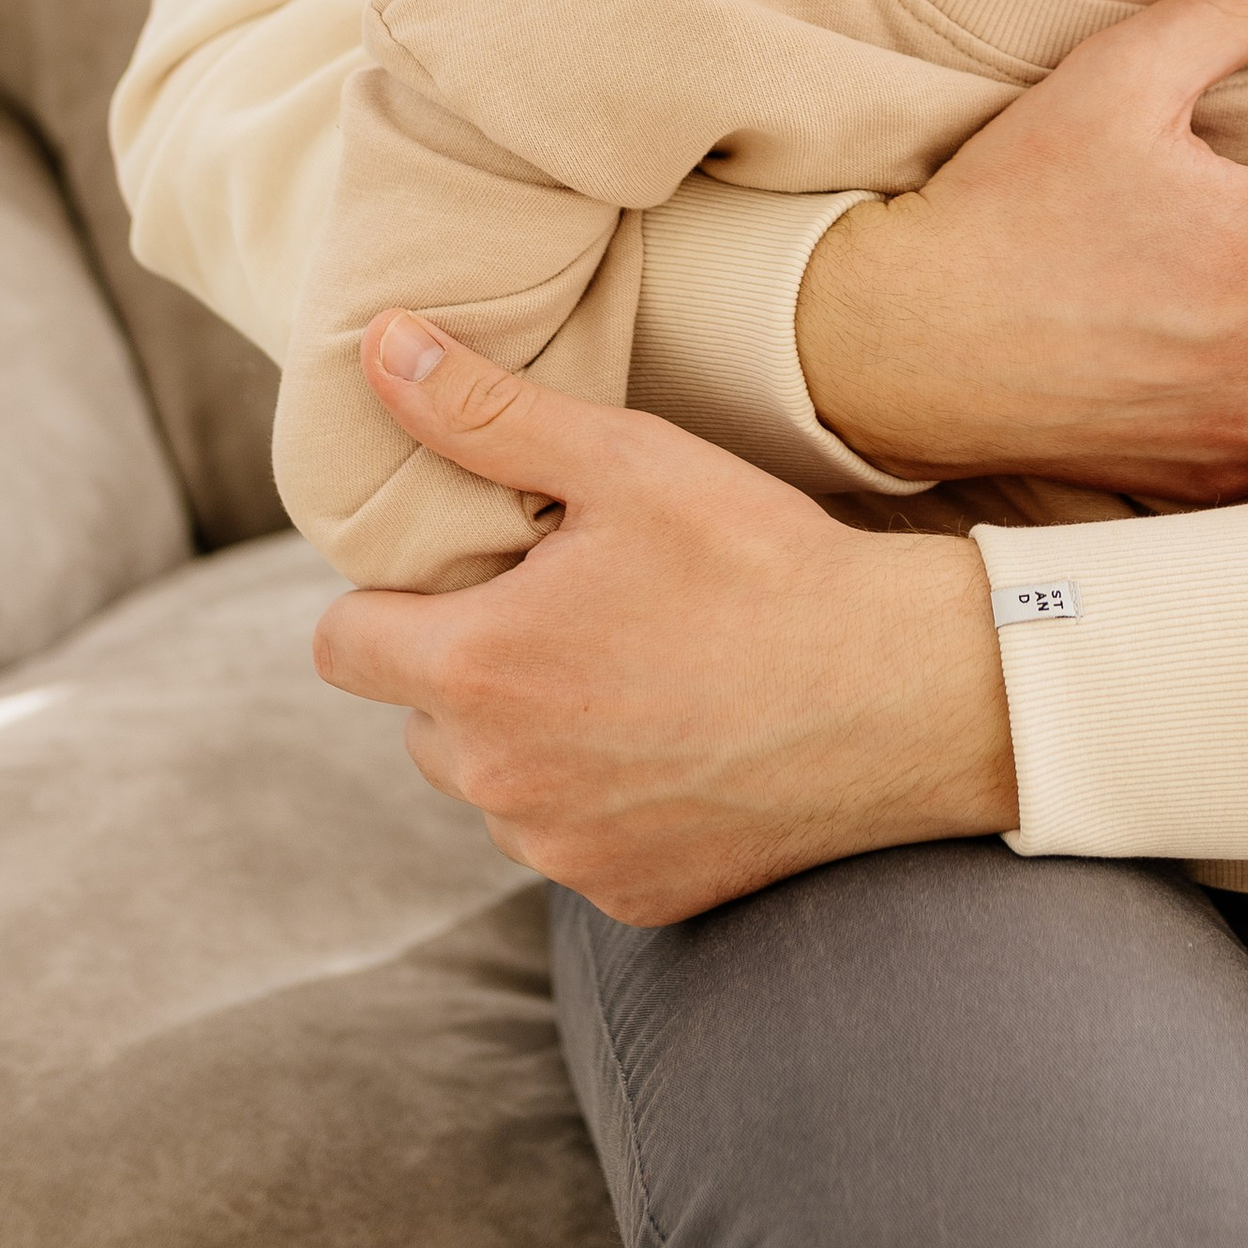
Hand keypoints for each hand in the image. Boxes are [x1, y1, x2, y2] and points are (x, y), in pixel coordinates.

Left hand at [310, 310, 1016, 922]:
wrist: (906, 694)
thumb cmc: (764, 564)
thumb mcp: (628, 463)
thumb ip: (486, 413)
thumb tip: (380, 348)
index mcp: (479, 669)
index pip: (342, 643)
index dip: (394, 596)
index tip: (481, 568)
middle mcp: (499, 781)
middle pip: (419, 715)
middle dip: (472, 662)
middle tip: (578, 605)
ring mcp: (562, 850)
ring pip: (495, 782)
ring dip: (532, 735)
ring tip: (638, 668)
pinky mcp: (629, 899)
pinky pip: (570, 839)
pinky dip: (601, 798)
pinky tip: (681, 738)